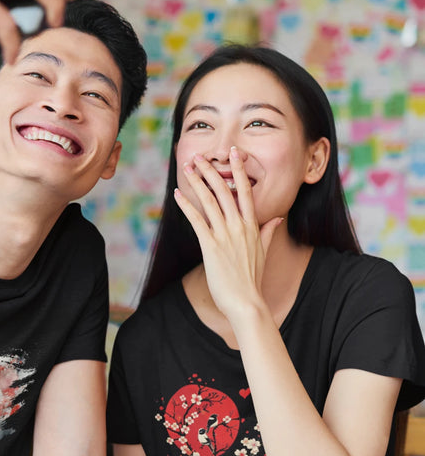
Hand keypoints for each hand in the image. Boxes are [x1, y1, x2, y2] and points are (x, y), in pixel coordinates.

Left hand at [174, 147, 282, 320]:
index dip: (239, 170)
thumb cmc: (252, 279)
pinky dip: (186, 205)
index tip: (234, 153)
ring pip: (209, 201)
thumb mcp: (263, 252)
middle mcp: (239, 227)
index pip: (246, 191)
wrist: (246, 302)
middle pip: (224, 191)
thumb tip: (277, 218)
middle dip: (211, 171)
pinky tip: (178, 194)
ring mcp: (225, 235)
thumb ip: (268, 232)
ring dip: (197, 182)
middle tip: (200, 156)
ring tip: (187, 167)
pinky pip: (197, 220)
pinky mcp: (211, 246)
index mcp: (252, 226)